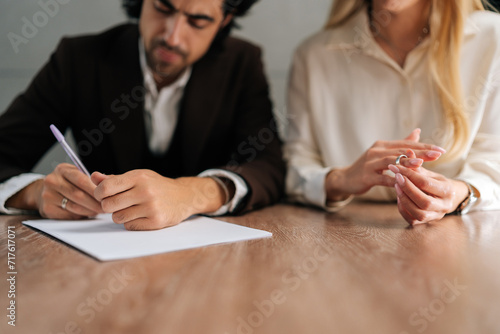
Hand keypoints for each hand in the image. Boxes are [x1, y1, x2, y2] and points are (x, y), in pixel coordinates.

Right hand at [6, 163, 102, 218]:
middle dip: (95, 202)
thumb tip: (111, 182)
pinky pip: (69, 215)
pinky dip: (81, 215)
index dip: (96, 190)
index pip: (82, 180)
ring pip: (75, 206)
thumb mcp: (77, 174)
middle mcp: (52, 181)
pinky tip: (88, 214)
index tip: (108, 196)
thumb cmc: (67, 183)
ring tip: (100, 211)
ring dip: (90, 211)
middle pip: (78, 195)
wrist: (44, 192)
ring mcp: (48, 196)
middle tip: (107, 207)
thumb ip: (92, 178)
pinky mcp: (47, 209)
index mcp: (62, 170)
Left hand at [92, 170, 225, 229]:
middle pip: (108, 205)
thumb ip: (115, 178)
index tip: (103, 196)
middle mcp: (145, 191)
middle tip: (116, 204)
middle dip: (108, 207)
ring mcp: (151, 207)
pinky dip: (132, 223)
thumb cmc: (157, 186)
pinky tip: (141, 216)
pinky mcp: (156, 221)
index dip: (99, 194)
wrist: (184, 196)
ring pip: (118, 218)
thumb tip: (93, 177)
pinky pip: (130, 226)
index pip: (106, 187)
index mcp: (138, 177)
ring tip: (131, 210)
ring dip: (120, 216)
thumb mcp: (138, 177)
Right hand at [325, 129, 445, 199]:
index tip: (441, 150)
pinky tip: (404, 183)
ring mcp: (370, 163)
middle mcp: (376, 151)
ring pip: (391, 162)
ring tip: (421, 163)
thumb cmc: (368, 167)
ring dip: (406, 163)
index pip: (407, 144)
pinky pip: (382, 178)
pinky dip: (393, 180)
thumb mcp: (383, 154)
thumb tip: (418, 131)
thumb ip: (401, 144)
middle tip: (438, 154)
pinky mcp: (366, 176)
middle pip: (401, 151)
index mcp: (382, 145)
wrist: (345, 179)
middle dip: (421, 152)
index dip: (424, 146)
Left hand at [388, 164, 468, 224]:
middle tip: (396, 177)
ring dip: (404, 199)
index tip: (396, 166)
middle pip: (424, 201)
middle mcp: (444, 206)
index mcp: (447, 190)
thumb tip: (407, 151)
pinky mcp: (426, 222)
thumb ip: (417, 166)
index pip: (425, 183)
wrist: (445, 198)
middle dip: (407, 188)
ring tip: (396, 187)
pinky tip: (399, 197)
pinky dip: (403, 209)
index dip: (409, 174)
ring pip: (419, 213)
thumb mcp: (429, 173)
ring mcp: (436, 216)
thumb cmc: (435, 182)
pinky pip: (412, 219)